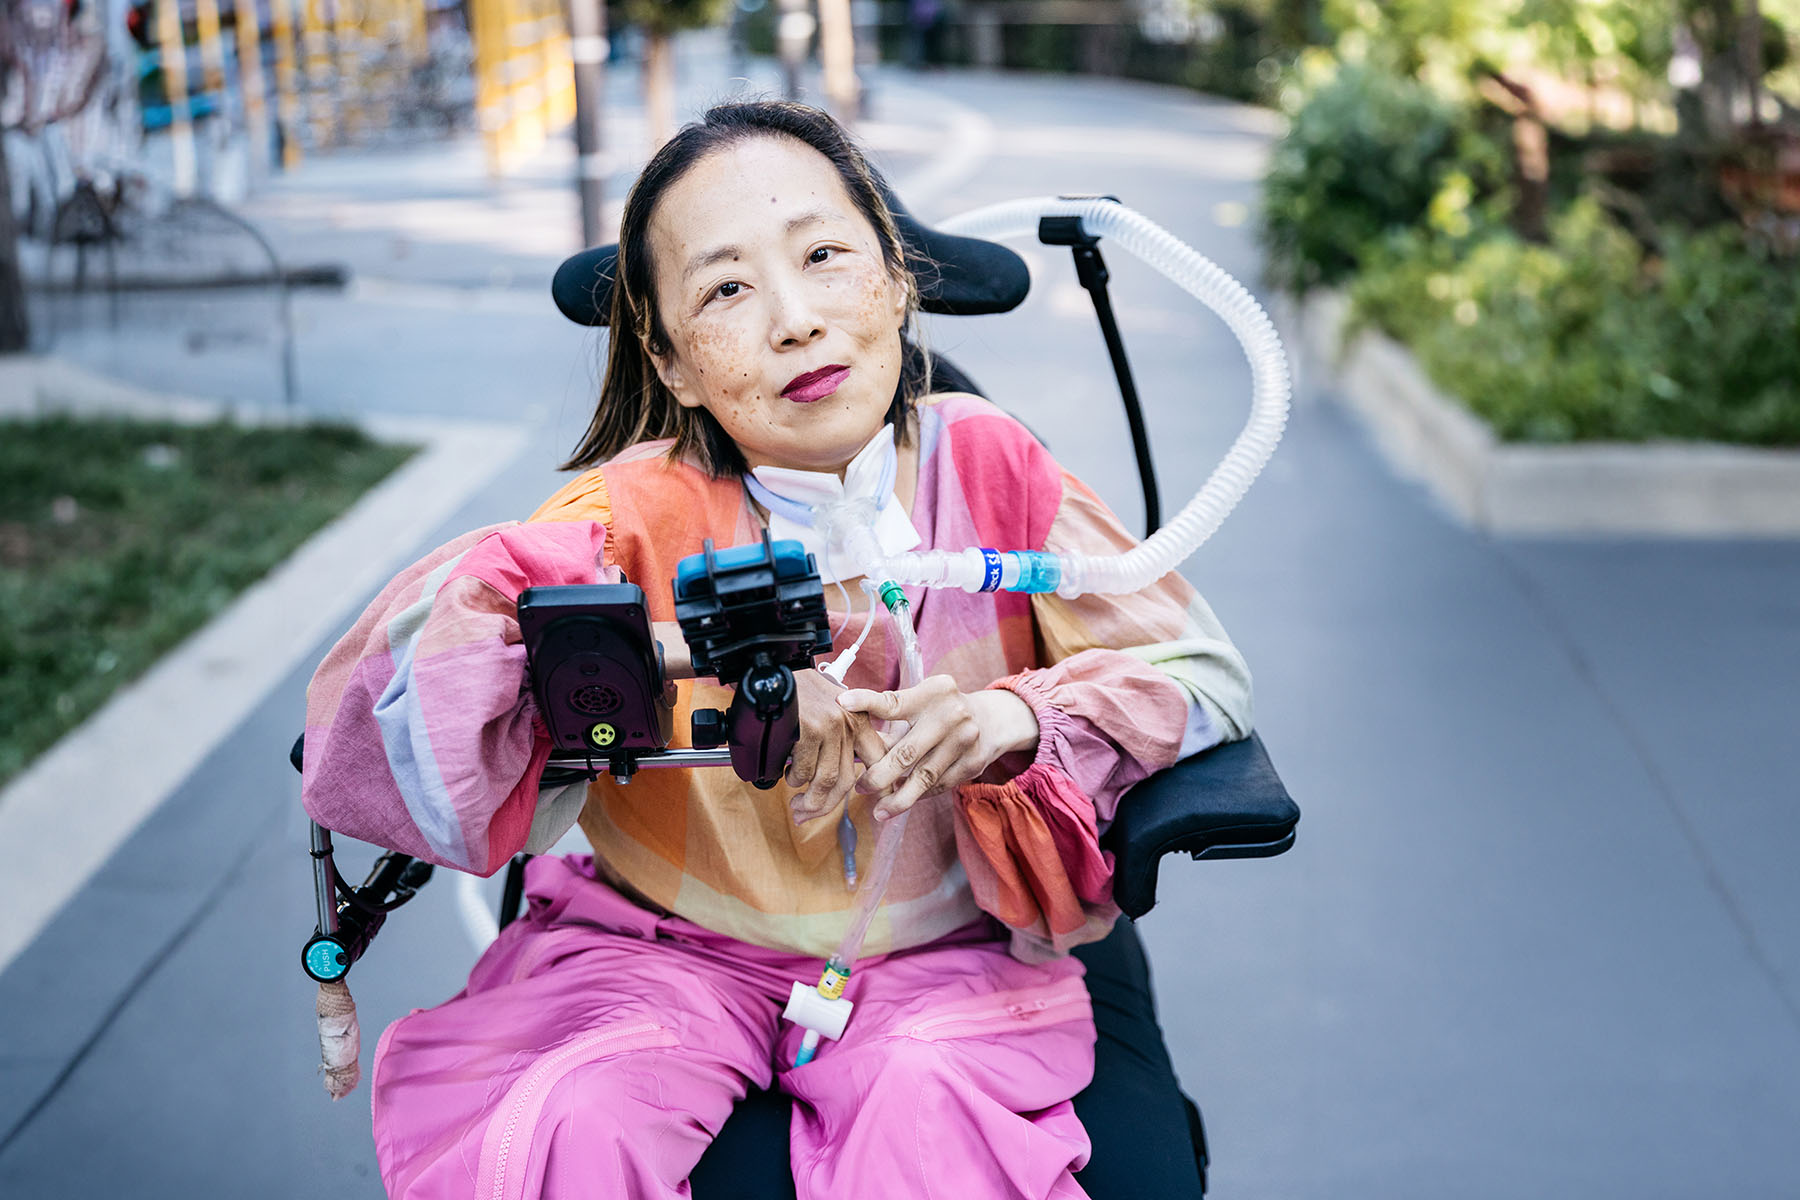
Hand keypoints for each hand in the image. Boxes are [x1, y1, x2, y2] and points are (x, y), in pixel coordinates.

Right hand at [787, 669, 890, 824]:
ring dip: (811, 800)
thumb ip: (840, 737)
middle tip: (809, 813)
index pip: (877, 759)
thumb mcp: (831, 708)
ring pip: (827, 780)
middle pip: (848, 779)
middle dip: (828, 804)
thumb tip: (838, 776)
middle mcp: (849, 724)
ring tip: (798, 804)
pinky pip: (804, 770)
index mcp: (859, 720)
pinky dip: (795, 780)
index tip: (874, 805)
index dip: (878, 786)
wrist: (774, 668)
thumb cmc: (799, 691)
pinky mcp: (810, 730)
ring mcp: (831, 727)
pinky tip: (788, 775)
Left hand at [837, 676, 1039, 821]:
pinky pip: (939, 785)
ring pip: (924, 777)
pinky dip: (919, 795)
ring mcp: (966, 740)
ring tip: (879, 810)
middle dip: (879, 775)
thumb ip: (890, 727)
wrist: (991, 720)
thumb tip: (853, 747)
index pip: (895, 701)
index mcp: (934, 692)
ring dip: (898, 797)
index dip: (868, 702)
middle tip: (860, 787)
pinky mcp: (974, 763)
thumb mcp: (919, 709)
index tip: (842, 703)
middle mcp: (952, 713)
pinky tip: (903, 801)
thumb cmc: (939, 713)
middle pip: (907, 752)